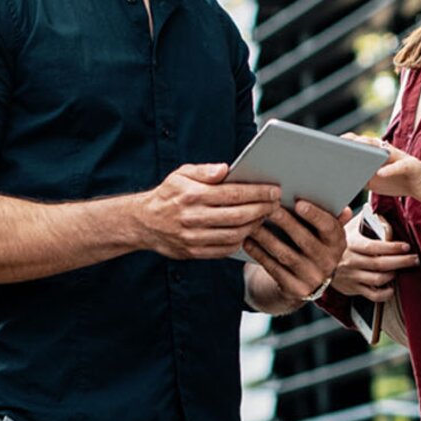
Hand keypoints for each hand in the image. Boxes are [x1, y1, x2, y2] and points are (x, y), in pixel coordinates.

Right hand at [141, 163, 279, 258]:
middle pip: (238, 216)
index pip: (232, 194)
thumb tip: (225, 168)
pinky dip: (240, 241)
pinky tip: (249, 231)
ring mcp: (194, 238)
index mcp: (192, 195)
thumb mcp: (181, 174)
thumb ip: (204, 171)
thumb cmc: (168, 194)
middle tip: (276, 204)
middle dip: (262, 209)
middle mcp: (193, 218)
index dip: (257, 192)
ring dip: (255, 226)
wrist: (144, 223)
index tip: (273, 190)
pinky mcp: (194, 253)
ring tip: (265, 216)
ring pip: (234, 235)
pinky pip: (224, 250)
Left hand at [243, 200, 350, 301]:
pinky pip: (274, 269)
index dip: (315, 215)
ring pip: (286, 255)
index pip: (329, 227)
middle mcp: (328, 262)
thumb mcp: (325, 234)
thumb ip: (331, 218)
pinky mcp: (295, 290)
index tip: (299, 203)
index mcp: (337, 243)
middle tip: (269, 207)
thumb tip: (344, 209)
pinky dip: (259, 254)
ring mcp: (312, 278)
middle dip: (286, 222)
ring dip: (267, 238)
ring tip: (253, 222)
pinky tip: (248, 241)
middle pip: (304, 240)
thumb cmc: (314, 244)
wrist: (306, 281)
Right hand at [331, 210, 418, 301]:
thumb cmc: (339, 241)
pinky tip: (391, 287)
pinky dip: (385, 293)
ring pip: (377, 279)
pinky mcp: (352, 289)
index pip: (374, 247)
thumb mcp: (347, 226)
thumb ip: (363, 218)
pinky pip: (372, 295)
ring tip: (402, 269)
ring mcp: (352, 276)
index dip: (392, 247)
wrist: (319, 260)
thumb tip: (376, 212)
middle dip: (401, 262)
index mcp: (351, 244)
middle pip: (380, 264)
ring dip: (393, 275)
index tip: (406, 246)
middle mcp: (351, 261)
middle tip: (414, 259)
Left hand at [342, 134, 420, 210]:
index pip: (359, 144)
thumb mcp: (375, 181)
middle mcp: (387, 151)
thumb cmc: (397, 181)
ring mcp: (400, 156)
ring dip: (371, 150)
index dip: (346, 142)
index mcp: (376, 154)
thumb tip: (340, 180)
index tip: (329, 144)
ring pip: (384, 149)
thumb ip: (361, 177)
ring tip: (358, 154)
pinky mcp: (412, 165)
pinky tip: (380, 173)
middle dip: (354, 142)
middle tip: (340, 146)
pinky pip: (400, 165)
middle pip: (369, 143)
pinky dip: (390, 169)